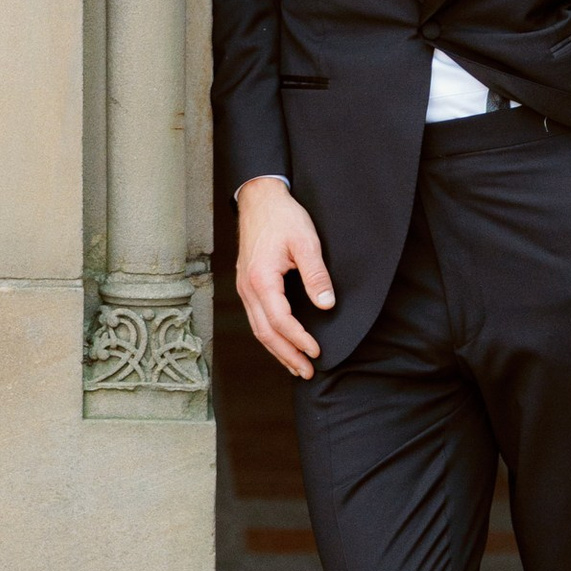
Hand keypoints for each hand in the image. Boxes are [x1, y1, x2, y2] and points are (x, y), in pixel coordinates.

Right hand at [235, 177, 333, 381]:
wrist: (259, 198)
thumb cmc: (282, 217)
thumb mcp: (306, 242)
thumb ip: (316, 275)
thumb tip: (326, 305)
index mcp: (261, 279)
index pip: (280, 321)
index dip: (299, 340)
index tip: (317, 351)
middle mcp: (247, 287)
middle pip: (265, 332)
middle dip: (287, 355)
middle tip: (307, 371)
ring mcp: (243, 286)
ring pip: (258, 328)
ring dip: (277, 350)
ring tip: (296, 365)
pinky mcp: (246, 283)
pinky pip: (255, 318)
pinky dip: (269, 335)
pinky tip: (281, 342)